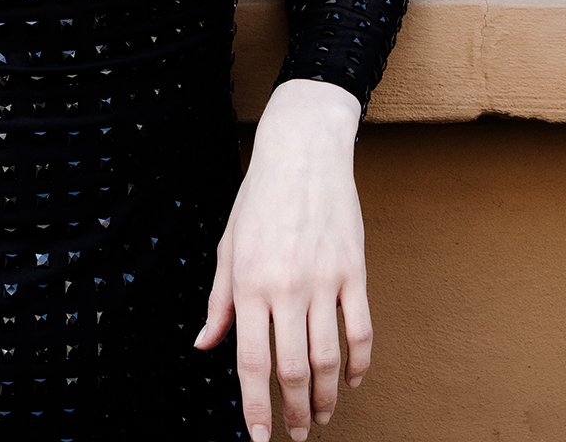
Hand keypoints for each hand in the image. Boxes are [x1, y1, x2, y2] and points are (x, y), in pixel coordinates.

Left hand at [194, 79, 368, 441]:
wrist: (303, 152)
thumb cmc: (259, 198)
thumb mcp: (228, 246)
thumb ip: (218, 302)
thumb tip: (204, 345)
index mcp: (249, 283)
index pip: (250, 361)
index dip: (254, 406)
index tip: (259, 438)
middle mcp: (286, 287)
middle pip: (293, 369)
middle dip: (293, 411)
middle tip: (294, 433)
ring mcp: (325, 281)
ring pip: (329, 358)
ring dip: (325, 397)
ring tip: (321, 417)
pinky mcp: (355, 272)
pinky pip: (361, 330)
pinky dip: (358, 363)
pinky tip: (350, 380)